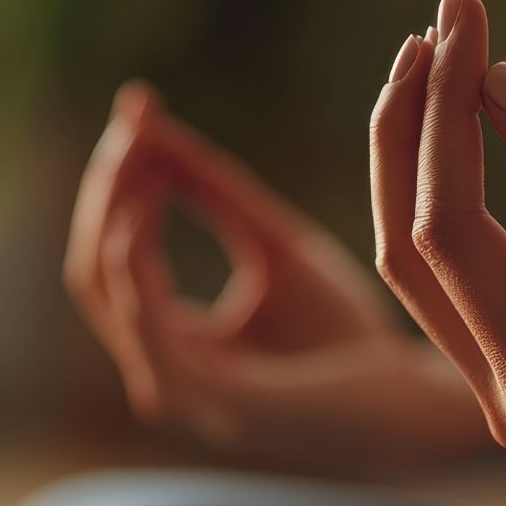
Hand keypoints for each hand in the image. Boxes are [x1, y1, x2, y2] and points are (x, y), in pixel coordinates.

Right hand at [64, 81, 483, 464]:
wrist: (413, 397)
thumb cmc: (345, 331)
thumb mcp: (270, 243)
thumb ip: (210, 192)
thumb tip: (149, 126)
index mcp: (170, 347)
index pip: (108, 259)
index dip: (115, 180)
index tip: (137, 107)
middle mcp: (159, 374)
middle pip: (92, 271)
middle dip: (107, 188)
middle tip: (132, 118)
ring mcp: (180, 392)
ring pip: (107, 291)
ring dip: (115, 210)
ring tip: (139, 146)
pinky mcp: (216, 398)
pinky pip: (149, 326)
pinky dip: (135, 266)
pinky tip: (144, 210)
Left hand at [369, 0, 505, 505]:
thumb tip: (494, 81)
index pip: (451, 234)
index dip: (447, 118)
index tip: (462, 19)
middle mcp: (504, 407)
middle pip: (412, 251)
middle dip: (413, 130)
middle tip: (438, 21)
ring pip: (424, 270)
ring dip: (419, 164)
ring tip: (433, 60)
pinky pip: (459, 283)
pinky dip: (450, 203)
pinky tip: (459, 133)